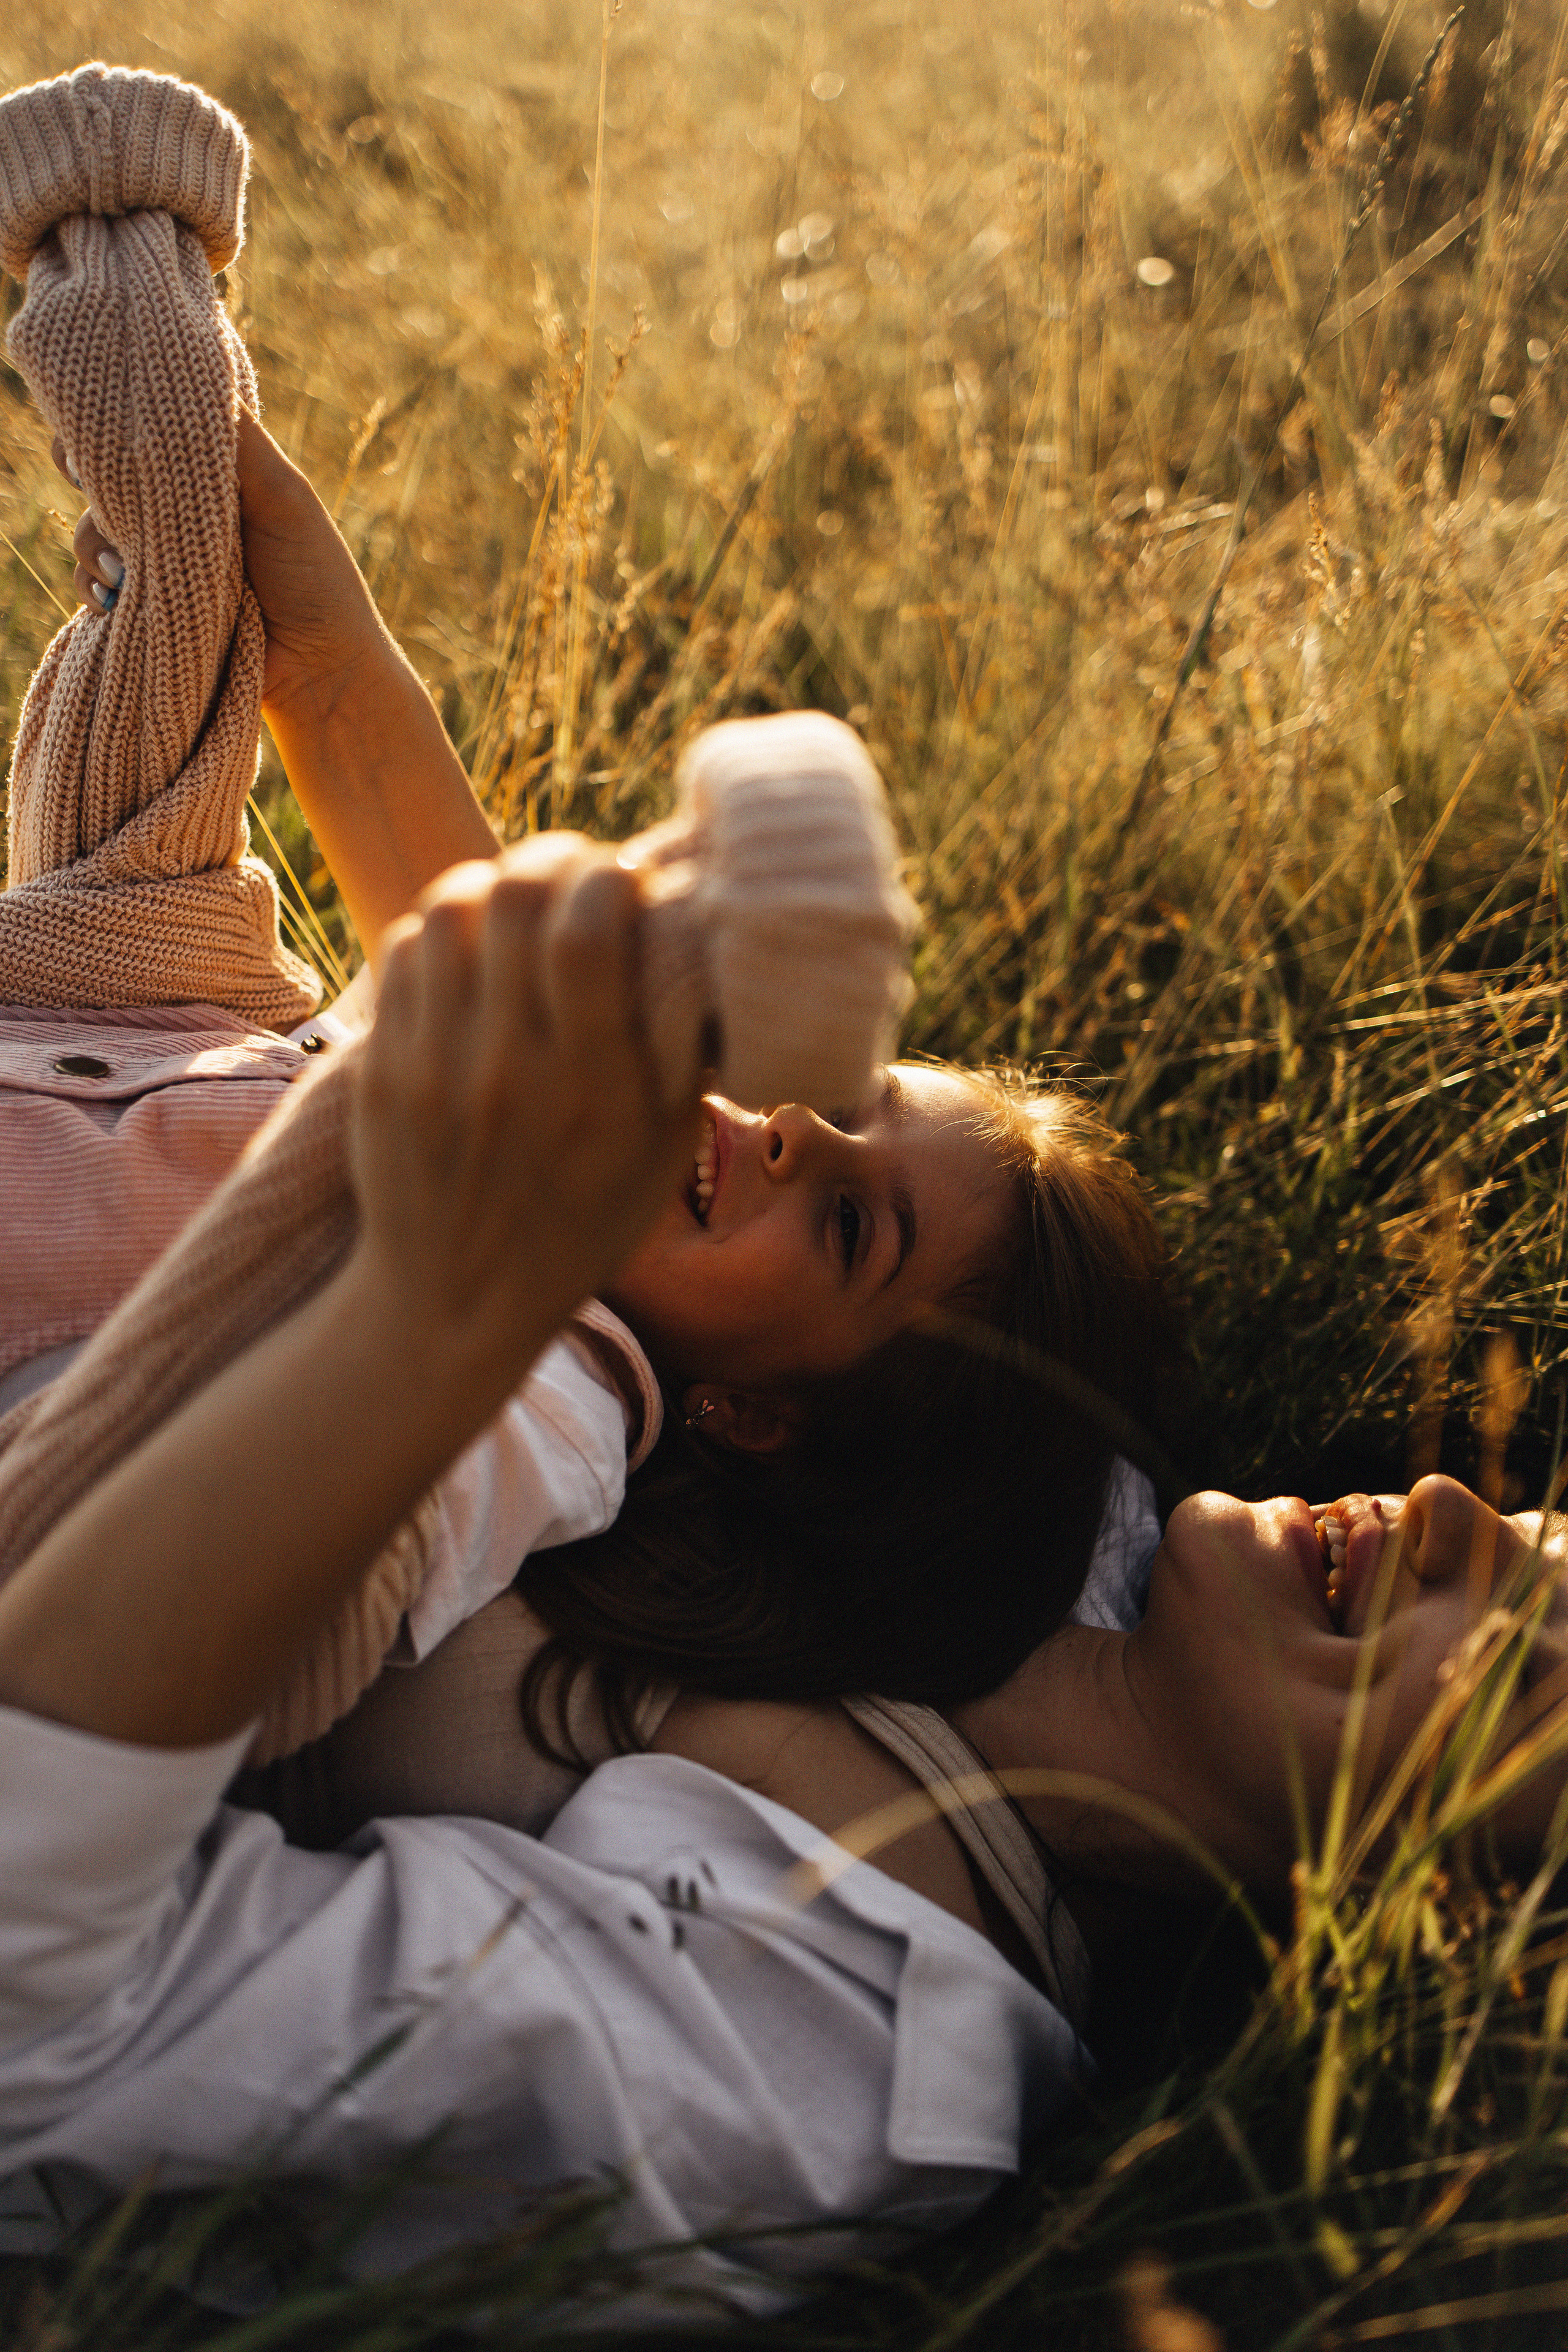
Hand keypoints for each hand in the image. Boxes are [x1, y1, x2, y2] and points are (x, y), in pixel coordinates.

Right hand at [56, 411, 389, 718]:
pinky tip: (116, 597)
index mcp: (213, 474)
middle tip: (91, 487)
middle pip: (105, 477)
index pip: (145, 429)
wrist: (322, 674)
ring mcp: (160, 560)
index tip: (99, 433)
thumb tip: (174, 381)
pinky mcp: (148, 608)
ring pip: (94, 531)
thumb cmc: (316, 582)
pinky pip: (95, 587)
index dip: (111, 424)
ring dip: (97, 544)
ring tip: (128, 571)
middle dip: (91, 480)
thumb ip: (235, 440)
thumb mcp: (284, 497)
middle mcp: (180, 511)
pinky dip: (95, 588)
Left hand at [349, 835, 698, 1384]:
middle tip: (570, 876)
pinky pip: (404, 951)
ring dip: (491, 889)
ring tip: (516, 911)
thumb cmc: (583, 1218)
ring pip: (448, 908)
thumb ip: (685, 1048)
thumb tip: (706, 935)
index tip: (623, 885)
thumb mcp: (663, 1149)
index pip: (586, 932)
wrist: (456, 1303)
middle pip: (511, 895)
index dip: (606, 878)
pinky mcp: (383, 1071)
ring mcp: (436, 1069)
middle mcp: (512, 1072)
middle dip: (550, 861)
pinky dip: (441, 934)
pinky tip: (468, 959)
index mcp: (596, 1091)